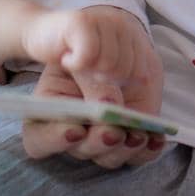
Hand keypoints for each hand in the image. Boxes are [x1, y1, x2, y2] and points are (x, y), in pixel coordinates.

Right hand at [22, 9, 165, 170]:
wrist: (109, 38)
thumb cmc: (85, 43)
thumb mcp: (81, 50)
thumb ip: (89, 73)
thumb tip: (107, 104)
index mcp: (49, 110)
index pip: (38, 139)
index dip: (54, 139)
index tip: (75, 129)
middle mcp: (74, 130)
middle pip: (80, 150)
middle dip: (98, 142)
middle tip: (113, 130)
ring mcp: (101, 136)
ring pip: (109, 157)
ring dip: (124, 148)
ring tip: (137, 134)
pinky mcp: (128, 137)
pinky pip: (137, 154)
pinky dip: (148, 149)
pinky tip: (156, 139)